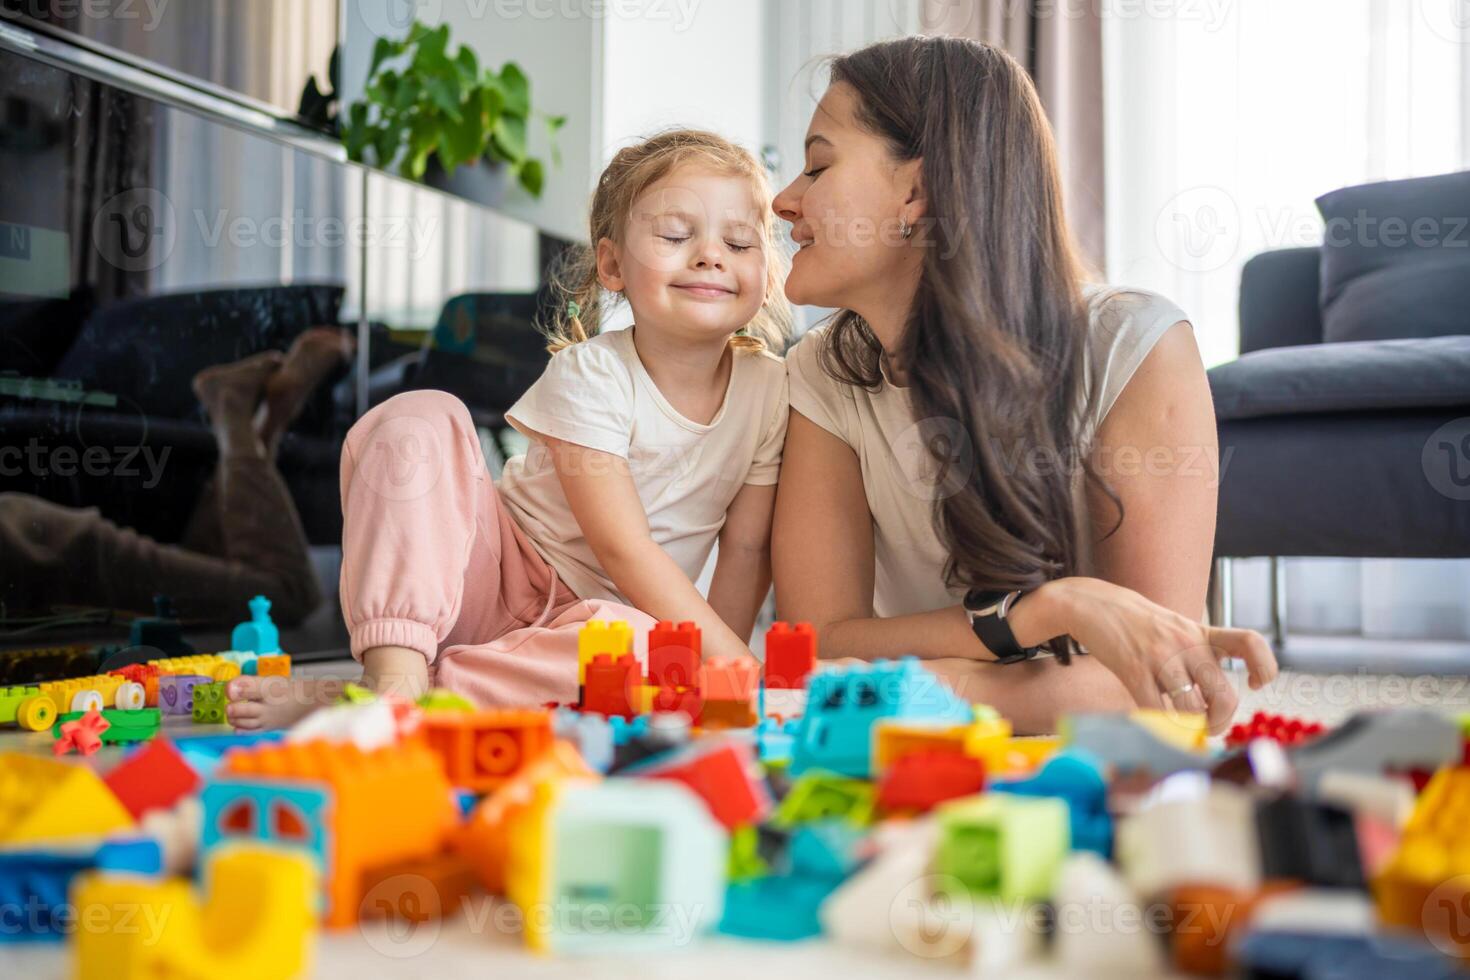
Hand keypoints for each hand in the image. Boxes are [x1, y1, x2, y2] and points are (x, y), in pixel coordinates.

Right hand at [1021, 577, 1277, 733]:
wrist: (1093, 604)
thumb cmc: (1138, 623)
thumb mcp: (1176, 627)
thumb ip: (1198, 654)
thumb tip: (1214, 698)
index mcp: (1201, 632)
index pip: (1248, 643)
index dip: (1263, 666)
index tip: (1253, 683)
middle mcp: (1186, 643)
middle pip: (1224, 694)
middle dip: (1221, 721)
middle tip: (1211, 726)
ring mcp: (1160, 657)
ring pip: (1192, 709)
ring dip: (1191, 727)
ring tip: (1183, 725)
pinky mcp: (1134, 670)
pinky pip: (1156, 710)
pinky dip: (1160, 724)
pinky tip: (1156, 717)